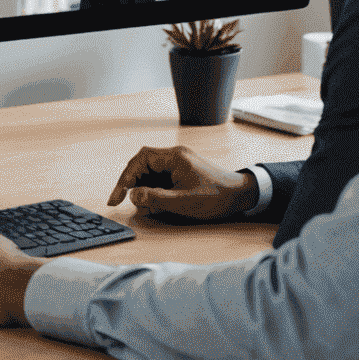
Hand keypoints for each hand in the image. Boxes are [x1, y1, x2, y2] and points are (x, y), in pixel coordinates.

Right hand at [107, 145, 257, 220]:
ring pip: (150, 170)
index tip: (117, 196)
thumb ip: (156, 198)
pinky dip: (152, 187)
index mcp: (174, 157)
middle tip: (119, 199)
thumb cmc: (216, 197)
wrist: (242, 195)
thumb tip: (133, 195)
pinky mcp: (183, 171)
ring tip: (138, 204)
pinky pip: (161, 175)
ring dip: (141, 185)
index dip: (125, 178)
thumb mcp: (184, 202)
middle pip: (142, 163)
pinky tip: (152, 201)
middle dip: (129, 181)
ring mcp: (179, 162)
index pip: (140, 160)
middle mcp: (175, 155)